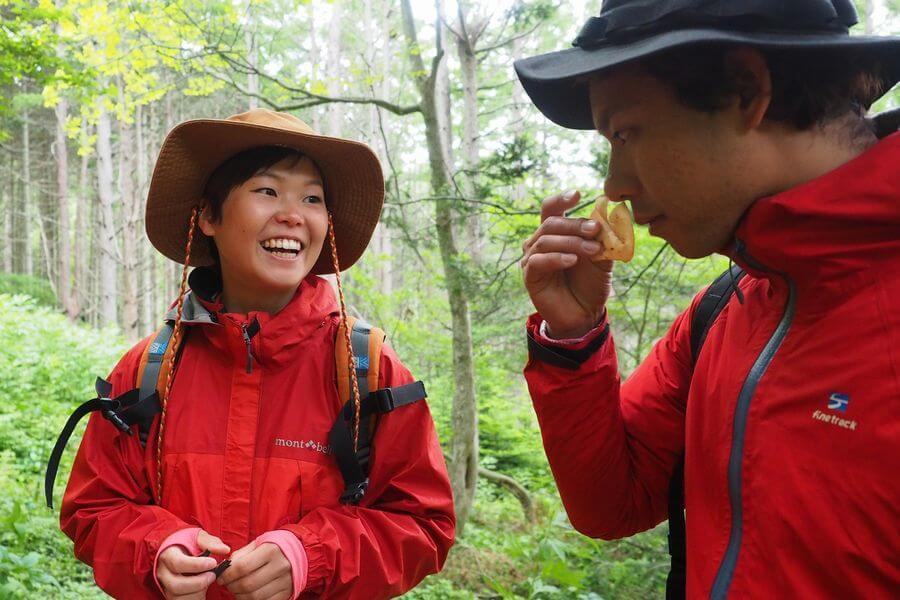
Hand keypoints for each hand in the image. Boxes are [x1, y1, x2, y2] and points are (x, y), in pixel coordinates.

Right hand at [156, 530, 229, 599]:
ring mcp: (165, 586)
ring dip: (198, 592)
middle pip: (176, 585)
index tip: (213, 563)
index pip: (178, 563)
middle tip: (213, 575)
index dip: (197, 565)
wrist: (179, 551)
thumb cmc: (190, 543)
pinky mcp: (171, 595)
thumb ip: (211, 542)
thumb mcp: (199, 537)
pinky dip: (196, 598)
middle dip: (198, 583)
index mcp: (168, 554)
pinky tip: (203, 588)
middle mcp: (163, 572)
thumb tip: (225, 550)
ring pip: (179, 597)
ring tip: (208, 580)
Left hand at [218, 540, 292, 599]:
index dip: (227, 575)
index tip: (220, 577)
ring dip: (239, 596)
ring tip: (236, 590)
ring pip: (254, 596)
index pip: (242, 567)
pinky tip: (248, 594)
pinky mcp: (287, 592)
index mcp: (271, 550)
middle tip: (227, 584)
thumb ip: (241, 554)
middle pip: (247, 584)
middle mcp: (280, 566)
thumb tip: (225, 568)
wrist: (301, 552)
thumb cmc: (274, 546)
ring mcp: (285, 581)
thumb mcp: (258, 543)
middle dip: (232, 586)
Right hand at [521, 190, 612, 337]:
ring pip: (546, 240)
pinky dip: (557, 258)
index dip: (561, 199)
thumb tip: (610, 214)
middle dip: (575, 224)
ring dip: (572, 242)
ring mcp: (532, 258)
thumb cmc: (591, 282)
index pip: (551, 208)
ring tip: (593, 250)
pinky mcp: (529, 276)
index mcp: (555, 233)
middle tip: (596, 229)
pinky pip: (538, 261)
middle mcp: (539, 242)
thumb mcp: (603, 256)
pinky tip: (573, 260)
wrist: (585, 313)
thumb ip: (604, 237)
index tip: (577, 194)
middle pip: (551, 223)